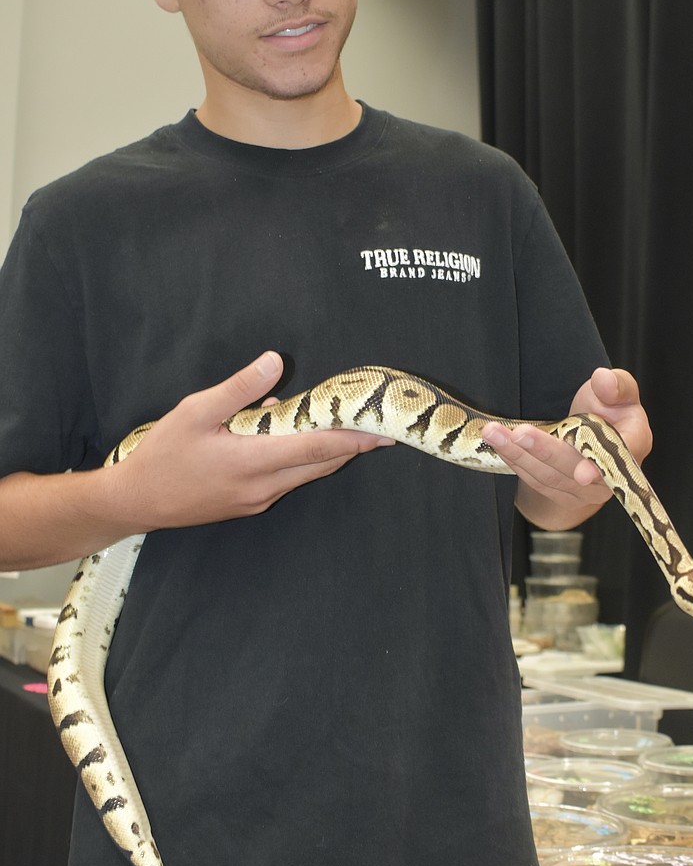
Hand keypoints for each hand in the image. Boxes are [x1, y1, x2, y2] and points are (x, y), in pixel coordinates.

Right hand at [107, 351, 392, 531]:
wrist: (136, 502)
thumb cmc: (163, 453)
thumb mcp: (195, 410)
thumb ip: (239, 387)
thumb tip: (275, 361)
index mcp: (254, 462)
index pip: (317, 447)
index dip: (353, 438)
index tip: (382, 428)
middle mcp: (264, 486)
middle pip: (322, 464)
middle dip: (353, 446)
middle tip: (382, 428)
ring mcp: (258, 499)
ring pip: (307, 473)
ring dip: (330, 453)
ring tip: (353, 431)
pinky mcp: (250, 504)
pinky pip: (289, 479)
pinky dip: (304, 459)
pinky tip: (299, 439)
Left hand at [479, 367, 651, 528]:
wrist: (591, 440)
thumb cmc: (609, 410)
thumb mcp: (617, 390)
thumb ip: (616, 384)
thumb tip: (604, 380)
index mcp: (632, 445)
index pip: (621, 457)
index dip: (602, 468)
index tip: (583, 473)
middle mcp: (610, 475)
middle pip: (575, 468)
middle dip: (546, 451)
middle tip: (520, 434)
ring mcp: (585, 490)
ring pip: (550, 476)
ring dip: (520, 455)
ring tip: (494, 433)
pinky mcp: (561, 495)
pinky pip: (535, 481)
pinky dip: (515, 461)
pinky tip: (498, 443)